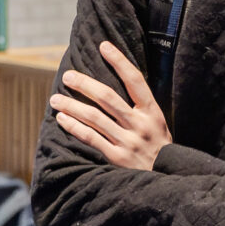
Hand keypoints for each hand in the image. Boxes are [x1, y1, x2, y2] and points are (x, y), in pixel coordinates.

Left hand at [49, 42, 169, 169]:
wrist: (169, 179)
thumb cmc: (159, 149)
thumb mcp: (158, 124)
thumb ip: (140, 108)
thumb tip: (117, 84)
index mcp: (152, 112)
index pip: (135, 80)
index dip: (119, 61)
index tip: (104, 46)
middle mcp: (140, 124)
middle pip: (107, 97)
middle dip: (84, 84)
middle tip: (67, 76)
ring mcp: (128, 142)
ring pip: (94, 118)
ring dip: (72, 106)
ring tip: (55, 98)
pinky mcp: (117, 158)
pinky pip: (91, 138)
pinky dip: (74, 127)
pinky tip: (62, 119)